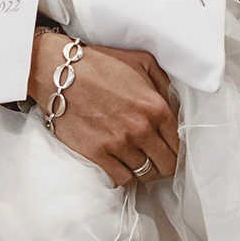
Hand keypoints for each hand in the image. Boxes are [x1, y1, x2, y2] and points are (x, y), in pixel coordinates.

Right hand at [29, 32, 177, 186]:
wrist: (60, 74)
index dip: (176, 149)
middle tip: (156, 160)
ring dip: (143, 169)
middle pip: (166, 165)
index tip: (169, 149)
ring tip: (136, 160)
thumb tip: (174, 105)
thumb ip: (164, 84)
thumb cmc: (102, 64)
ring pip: (144, 174)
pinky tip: (120, 165)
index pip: (179, 143)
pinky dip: (123, 176)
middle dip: (164, 165)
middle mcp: (141, 128)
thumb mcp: (142, 61)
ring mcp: (119, 143)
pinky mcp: (98, 153)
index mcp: (156, 107)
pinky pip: (120, 178)